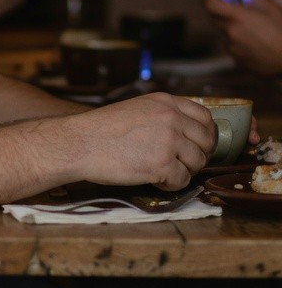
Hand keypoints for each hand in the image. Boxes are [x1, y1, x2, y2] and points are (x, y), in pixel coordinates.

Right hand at [63, 92, 215, 191]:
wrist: (80, 143)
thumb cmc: (100, 130)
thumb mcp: (135, 108)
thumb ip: (161, 114)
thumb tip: (182, 131)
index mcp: (165, 102)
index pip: (204, 116)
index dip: (204, 133)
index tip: (197, 144)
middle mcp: (172, 118)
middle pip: (206, 141)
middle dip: (197, 154)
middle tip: (181, 163)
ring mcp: (169, 141)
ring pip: (198, 162)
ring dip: (184, 171)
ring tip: (163, 172)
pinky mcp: (163, 164)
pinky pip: (183, 180)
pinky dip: (171, 185)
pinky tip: (154, 180)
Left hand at [204, 0, 281, 75]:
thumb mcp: (274, 8)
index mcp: (238, 17)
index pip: (210, 5)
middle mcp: (231, 32)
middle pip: (214, 19)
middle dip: (220, 14)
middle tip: (234, 13)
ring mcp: (232, 48)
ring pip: (224, 34)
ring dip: (231, 30)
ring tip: (252, 32)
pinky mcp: (236, 60)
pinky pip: (232, 48)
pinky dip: (237, 44)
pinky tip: (254, 44)